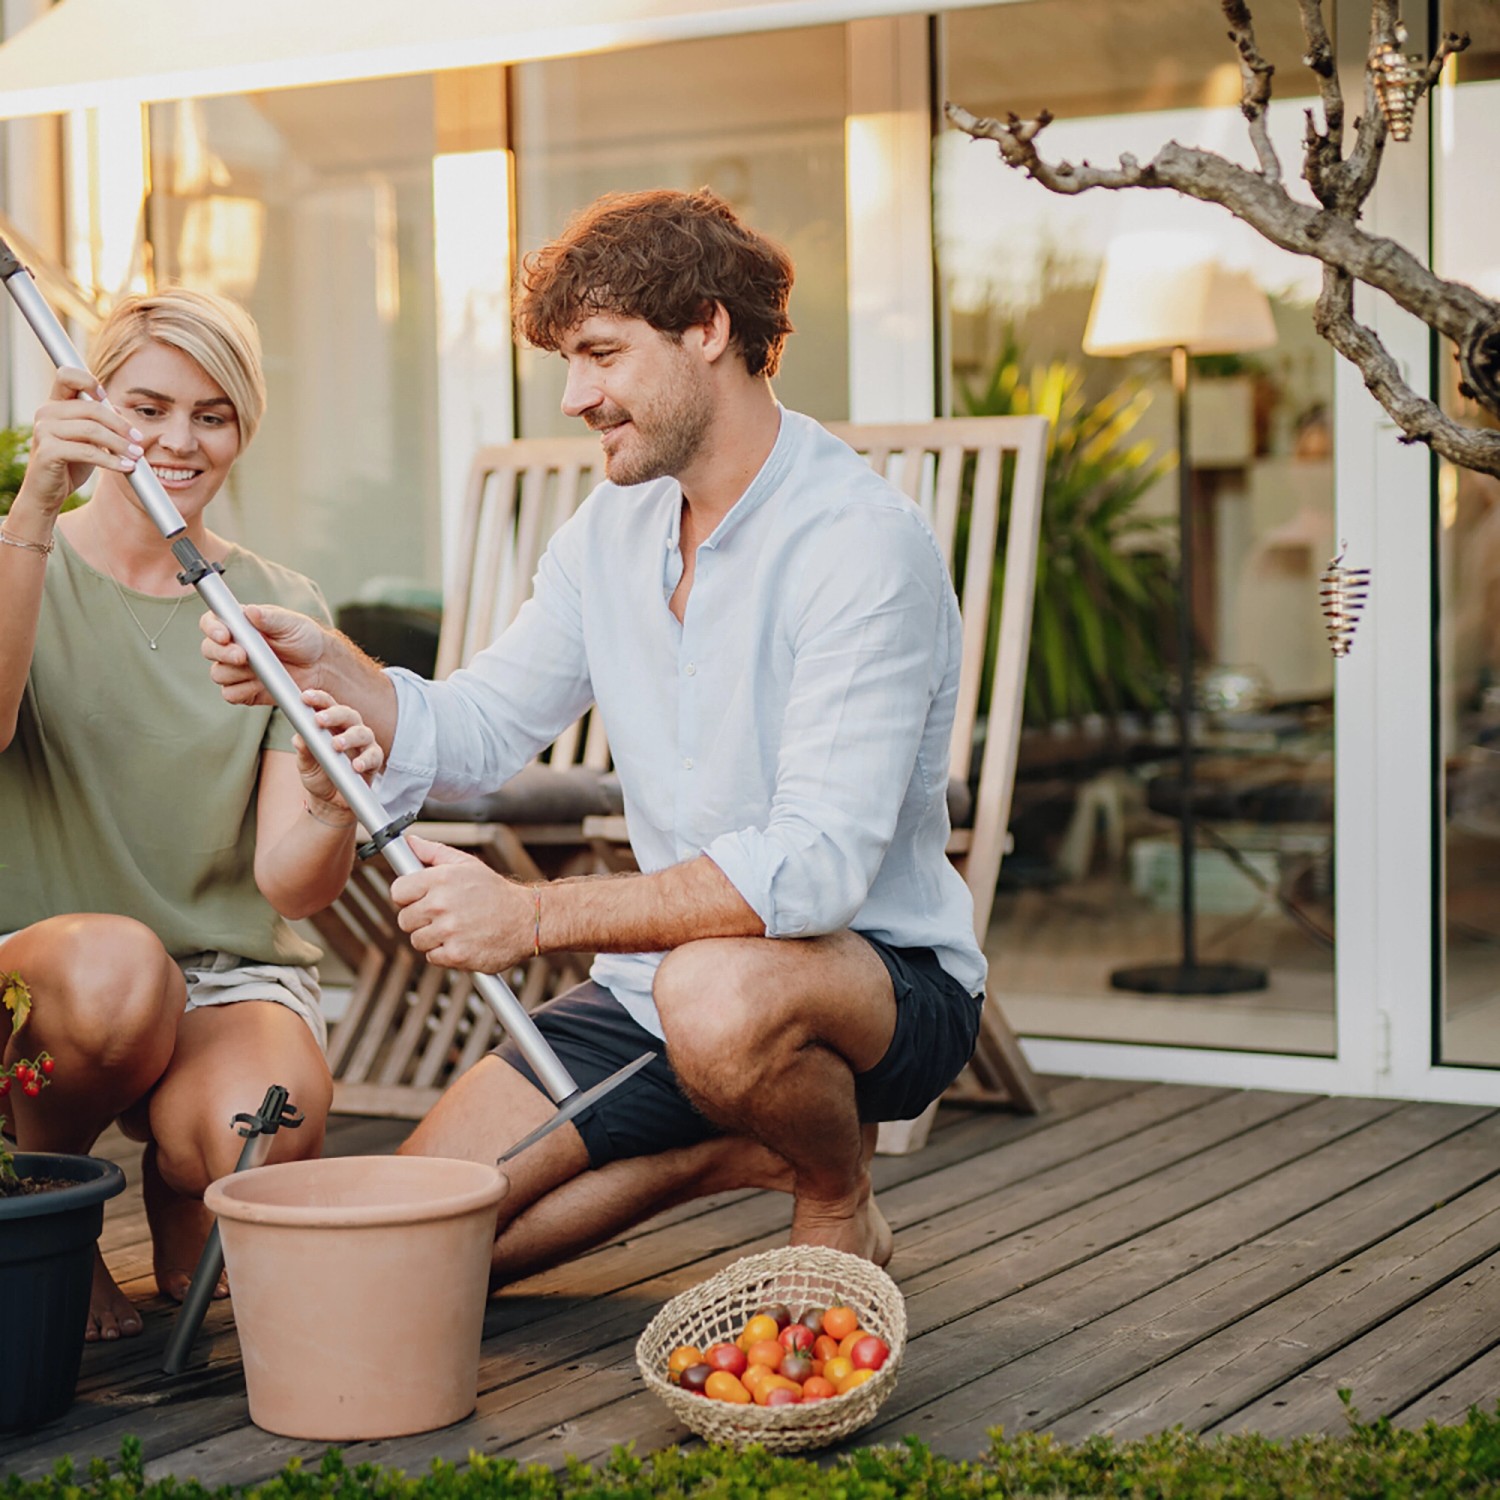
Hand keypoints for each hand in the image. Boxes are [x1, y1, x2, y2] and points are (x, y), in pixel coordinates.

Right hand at [14, 367, 141, 521]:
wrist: (48, 493)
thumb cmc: (69, 464)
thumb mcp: (88, 439)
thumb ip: (98, 422)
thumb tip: (121, 410)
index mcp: (55, 404)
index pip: (67, 376)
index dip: (89, 381)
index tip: (107, 397)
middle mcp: (46, 413)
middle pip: (92, 408)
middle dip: (120, 425)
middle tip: (138, 441)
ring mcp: (44, 430)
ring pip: (92, 430)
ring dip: (120, 444)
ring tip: (137, 456)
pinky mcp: (47, 451)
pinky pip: (87, 451)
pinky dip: (111, 461)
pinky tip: (126, 467)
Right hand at [200, 603, 327, 706]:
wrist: (320, 665)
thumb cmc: (304, 638)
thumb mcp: (290, 622)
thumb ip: (269, 617)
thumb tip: (250, 611)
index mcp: (239, 625)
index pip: (211, 622)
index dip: (212, 628)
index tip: (225, 636)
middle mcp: (233, 646)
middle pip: (209, 650)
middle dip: (223, 654)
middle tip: (244, 656)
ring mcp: (237, 669)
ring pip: (218, 674)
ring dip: (236, 673)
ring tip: (263, 669)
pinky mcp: (244, 690)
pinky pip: (231, 694)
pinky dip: (243, 691)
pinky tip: (260, 684)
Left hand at [294, 689, 382, 814]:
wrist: (331, 801)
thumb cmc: (319, 775)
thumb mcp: (305, 764)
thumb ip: (303, 750)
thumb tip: (299, 737)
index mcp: (332, 724)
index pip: (327, 705)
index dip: (318, 699)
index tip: (305, 697)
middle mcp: (350, 729)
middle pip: (347, 714)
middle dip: (333, 715)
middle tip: (319, 720)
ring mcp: (364, 744)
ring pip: (362, 733)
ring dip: (349, 737)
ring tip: (336, 745)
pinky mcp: (374, 760)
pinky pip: (374, 756)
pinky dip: (365, 760)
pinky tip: (355, 765)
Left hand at [390, 833, 533, 970]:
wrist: (526, 920)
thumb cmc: (495, 892)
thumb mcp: (466, 864)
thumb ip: (433, 853)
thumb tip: (409, 843)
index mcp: (441, 879)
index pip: (397, 891)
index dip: (407, 897)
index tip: (417, 899)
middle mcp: (441, 904)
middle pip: (404, 919)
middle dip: (420, 919)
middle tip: (441, 915)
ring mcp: (448, 931)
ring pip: (417, 940)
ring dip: (432, 938)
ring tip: (454, 928)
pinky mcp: (456, 954)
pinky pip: (432, 957)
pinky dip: (444, 953)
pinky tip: (461, 941)